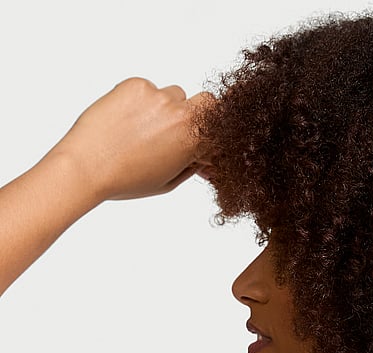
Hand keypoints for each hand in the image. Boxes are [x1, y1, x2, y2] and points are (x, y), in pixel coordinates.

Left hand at [51, 77, 214, 202]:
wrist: (87, 166)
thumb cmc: (125, 180)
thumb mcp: (167, 181)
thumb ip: (191, 165)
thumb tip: (202, 157)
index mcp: (192, 140)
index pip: (219, 127)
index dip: (212, 134)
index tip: (201, 141)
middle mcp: (179, 113)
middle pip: (206, 102)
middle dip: (198, 114)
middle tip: (179, 128)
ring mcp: (157, 96)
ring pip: (173, 95)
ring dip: (165, 108)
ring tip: (141, 130)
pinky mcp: (135, 84)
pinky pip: (148, 88)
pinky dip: (141, 101)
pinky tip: (126, 120)